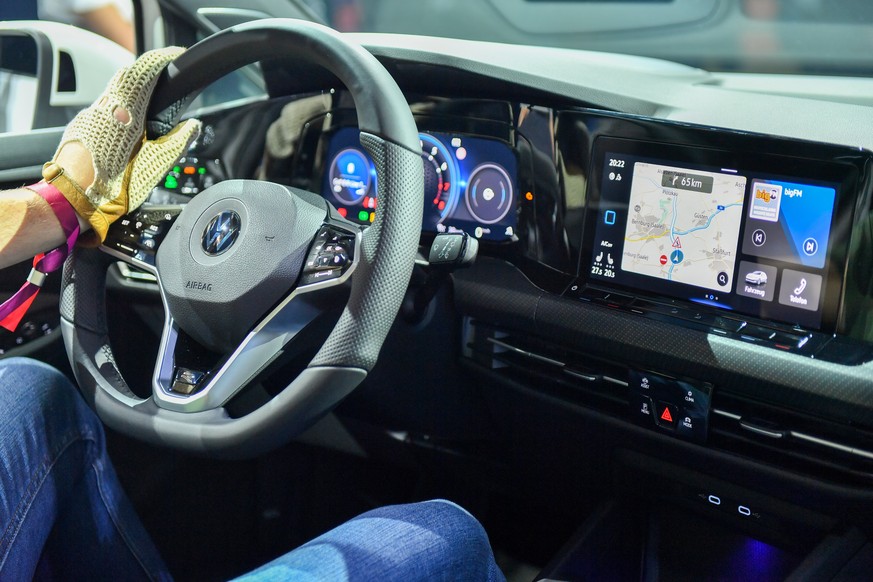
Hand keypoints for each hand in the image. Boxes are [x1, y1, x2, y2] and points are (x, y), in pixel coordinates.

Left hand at [48, 47, 200, 241]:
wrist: (73, 201)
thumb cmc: (111, 188)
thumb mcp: (155, 166)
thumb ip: (178, 141)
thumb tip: (193, 127)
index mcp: (125, 114)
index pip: (143, 71)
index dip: (162, 59)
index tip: (177, 55)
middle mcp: (105, 108)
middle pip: (128, 77)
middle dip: (148, 72)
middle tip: (167, 74)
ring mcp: (90, 116)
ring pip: (115, 91)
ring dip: (134, 90)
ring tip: (152, 100)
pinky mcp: (83, 126)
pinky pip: (106, 106)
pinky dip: (122, 105)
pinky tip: (131, 121)